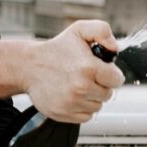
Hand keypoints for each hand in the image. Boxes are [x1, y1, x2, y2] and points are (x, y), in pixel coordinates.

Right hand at [5, 20, 123, 124]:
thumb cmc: (56, 49)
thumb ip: (102, 30)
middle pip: (107, 94)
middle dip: (100, 85)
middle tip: (86, 76)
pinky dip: (82, 107)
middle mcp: (81, 87)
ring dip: (91, 97)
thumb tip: (115, 48)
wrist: (29, 66)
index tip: (101, 71)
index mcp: (89, 68)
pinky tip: (72, 95)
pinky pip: (86, 116)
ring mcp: (72, 102)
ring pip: (97, 106)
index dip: (111, 74)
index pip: (117, 80)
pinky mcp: (64, 114)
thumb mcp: (79, 30)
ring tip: (77, 84)